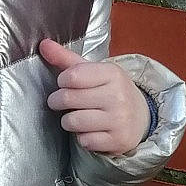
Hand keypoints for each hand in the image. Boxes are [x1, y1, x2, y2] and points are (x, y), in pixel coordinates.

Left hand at [40, 40, 150, 155]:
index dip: (62, 81)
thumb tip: (44, 44)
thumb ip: (67, 59)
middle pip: (68, 98)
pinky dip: (82, 137)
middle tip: (61, 102)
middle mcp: (117, 96)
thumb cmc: (111, 92)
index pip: (72, 76)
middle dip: (57, 101)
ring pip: (72, 121)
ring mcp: (119, 120)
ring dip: (68, 121)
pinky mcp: (117, 140)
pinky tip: (90, 130)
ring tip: (76, 116)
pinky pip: (84, 140)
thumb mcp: (94, 72)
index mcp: (112, 73)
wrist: (142, 117)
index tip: (65, 84)